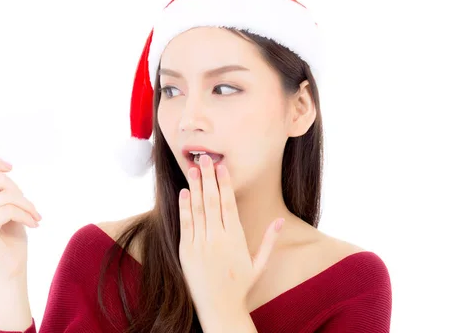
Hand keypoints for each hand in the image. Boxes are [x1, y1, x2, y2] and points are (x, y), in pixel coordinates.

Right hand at [0, 156, 41, 280]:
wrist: (11, 268)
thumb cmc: (10, 235)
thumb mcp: (7, 205)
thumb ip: (1, 187)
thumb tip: (3, 167)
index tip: (10, 168)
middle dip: (20, 192)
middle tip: (32, 208)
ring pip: (7, 195)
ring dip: (28, 206)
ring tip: (35, 217)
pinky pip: (9, 210)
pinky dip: (26, 215)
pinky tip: (34, 225)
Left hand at [178, 154, 283, 323]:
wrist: (219, 308)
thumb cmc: (240, 285)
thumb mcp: (259, 264)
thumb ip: (269, 241)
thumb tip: (281, 222)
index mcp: (235, 238)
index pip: (229, 204)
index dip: (224, 183)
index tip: (222, 166)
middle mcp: (217, 239)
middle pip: (212, 201)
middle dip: (208, 177)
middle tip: (204, 157)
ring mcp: (200, 244)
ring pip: (198, 209)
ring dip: (195, 187)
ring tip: (193, 168)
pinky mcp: (187, 251)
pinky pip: (185, 225)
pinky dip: (184, 207)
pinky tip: (184, 192)